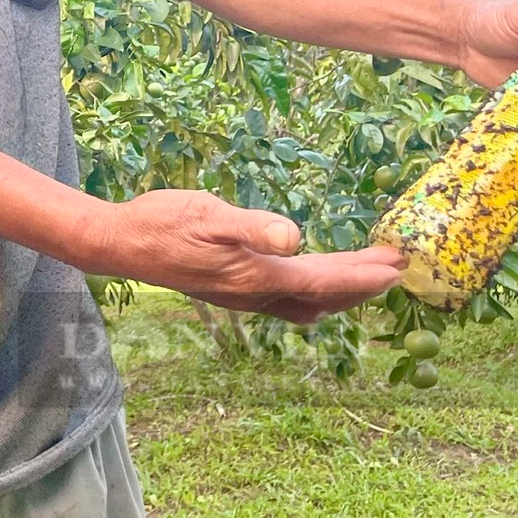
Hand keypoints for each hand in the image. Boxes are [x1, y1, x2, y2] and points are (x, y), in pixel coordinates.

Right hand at [92, 189, 405, 324]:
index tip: (396, 264)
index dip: (363, 275)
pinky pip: (291, 299)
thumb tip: (295, 236)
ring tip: (367, 276)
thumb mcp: (207, 214)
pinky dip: (317, 290)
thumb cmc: (162, 222)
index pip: (324, 280)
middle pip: (324, 297)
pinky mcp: (234, 291)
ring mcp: (244, 298)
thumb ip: (252, 226)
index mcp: (256, 277)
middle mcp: (256, 295)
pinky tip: (315, 278)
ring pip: (309, 303)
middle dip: (362, 285)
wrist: (122, 245)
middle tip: (395, 268)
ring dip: (342, 292)